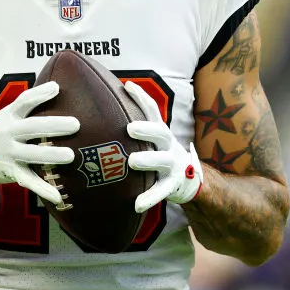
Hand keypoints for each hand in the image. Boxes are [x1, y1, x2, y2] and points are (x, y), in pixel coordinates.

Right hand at [0, 81, 78, 204]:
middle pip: (32, 128)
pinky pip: (29, 181)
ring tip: (71, 155)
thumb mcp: (8, 114)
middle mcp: (8, 134)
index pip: (24, 102)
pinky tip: (57, 195)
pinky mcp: (13, 172)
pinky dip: (43, 189)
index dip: (39, 94)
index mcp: (9, 117)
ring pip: (32, 155)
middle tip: (75, 124)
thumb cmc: (1, 130)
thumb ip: (28, 105)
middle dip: (53, 126)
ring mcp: (10, 155)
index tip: (56, 88)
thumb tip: (57, 85)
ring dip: (51, 155)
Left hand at [125, 81, 203, 212]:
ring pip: (162, 161)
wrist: (187, 178)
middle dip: (147, 129)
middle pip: (161, 133)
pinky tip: (137, 204)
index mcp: (160, 131)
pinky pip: (160, 191)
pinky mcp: (171, 185)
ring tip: (132, 162)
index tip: (127, 85)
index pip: (152, 110)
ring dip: (148, 160)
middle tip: (130, 127)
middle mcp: (168, 145)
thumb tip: (102, 105)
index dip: (141, 97)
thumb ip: (133, 125)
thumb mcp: (151, 138)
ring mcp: (172, 165)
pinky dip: (149, 198)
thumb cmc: (158, 153)